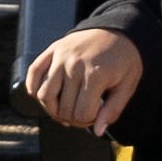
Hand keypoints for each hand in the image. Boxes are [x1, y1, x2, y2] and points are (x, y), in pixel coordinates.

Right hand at [24, 24, 143, 138]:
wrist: (118, 29)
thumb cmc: (124, 58)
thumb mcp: (128, 85)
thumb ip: (113, 110)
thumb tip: (98, 131)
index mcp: (95, 75)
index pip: (81, 114)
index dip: (88, 122)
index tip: (95, 115)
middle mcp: (74, 65)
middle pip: (63, 108)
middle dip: (73, 118)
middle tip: (83, 113)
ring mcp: (60, 56)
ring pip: (44, 95)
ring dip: (52, 108)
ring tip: (65, 108)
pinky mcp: (52, 50)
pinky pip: (33, 74)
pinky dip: (33, 89)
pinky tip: (46, 97)